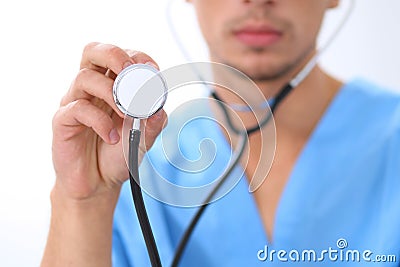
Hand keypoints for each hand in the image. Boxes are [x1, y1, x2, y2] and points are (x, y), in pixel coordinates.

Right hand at [51, 42, 166, 200]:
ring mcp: (75, 103)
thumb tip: (158, 107)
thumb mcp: (144, 139)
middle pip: (93, 52)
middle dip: (114, 56)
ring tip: (127, 115)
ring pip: (85, 77)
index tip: (153, 71)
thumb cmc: (119, 155)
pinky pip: (78, 109)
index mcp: (112, 87)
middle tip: (130, 72)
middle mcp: (92, 90)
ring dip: (111, 93)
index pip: (119, 57)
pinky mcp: (63, 121)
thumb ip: (154, 123)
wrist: (98, 183)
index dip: (136, 57)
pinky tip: (111, 137)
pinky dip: (100, 121)